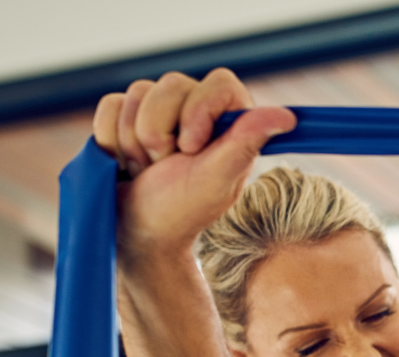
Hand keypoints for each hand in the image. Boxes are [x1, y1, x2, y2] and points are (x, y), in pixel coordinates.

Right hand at [92, 69, 295, 255]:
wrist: (136, 232)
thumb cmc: (180, 211)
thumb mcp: (215, 179)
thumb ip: (245, 143)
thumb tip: (287, 117)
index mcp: (228, 123)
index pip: (220, 82)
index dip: (199, 111)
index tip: (190, 149)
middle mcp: (196, 109)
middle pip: (171, 84)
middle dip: (160, 133)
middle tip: (166, 167)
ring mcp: (158, 110)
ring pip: (137, 92)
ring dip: (134, 141)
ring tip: (146, 169)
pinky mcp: (124, 116)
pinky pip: (110, 105)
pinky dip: (111, 139)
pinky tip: (124, 164)